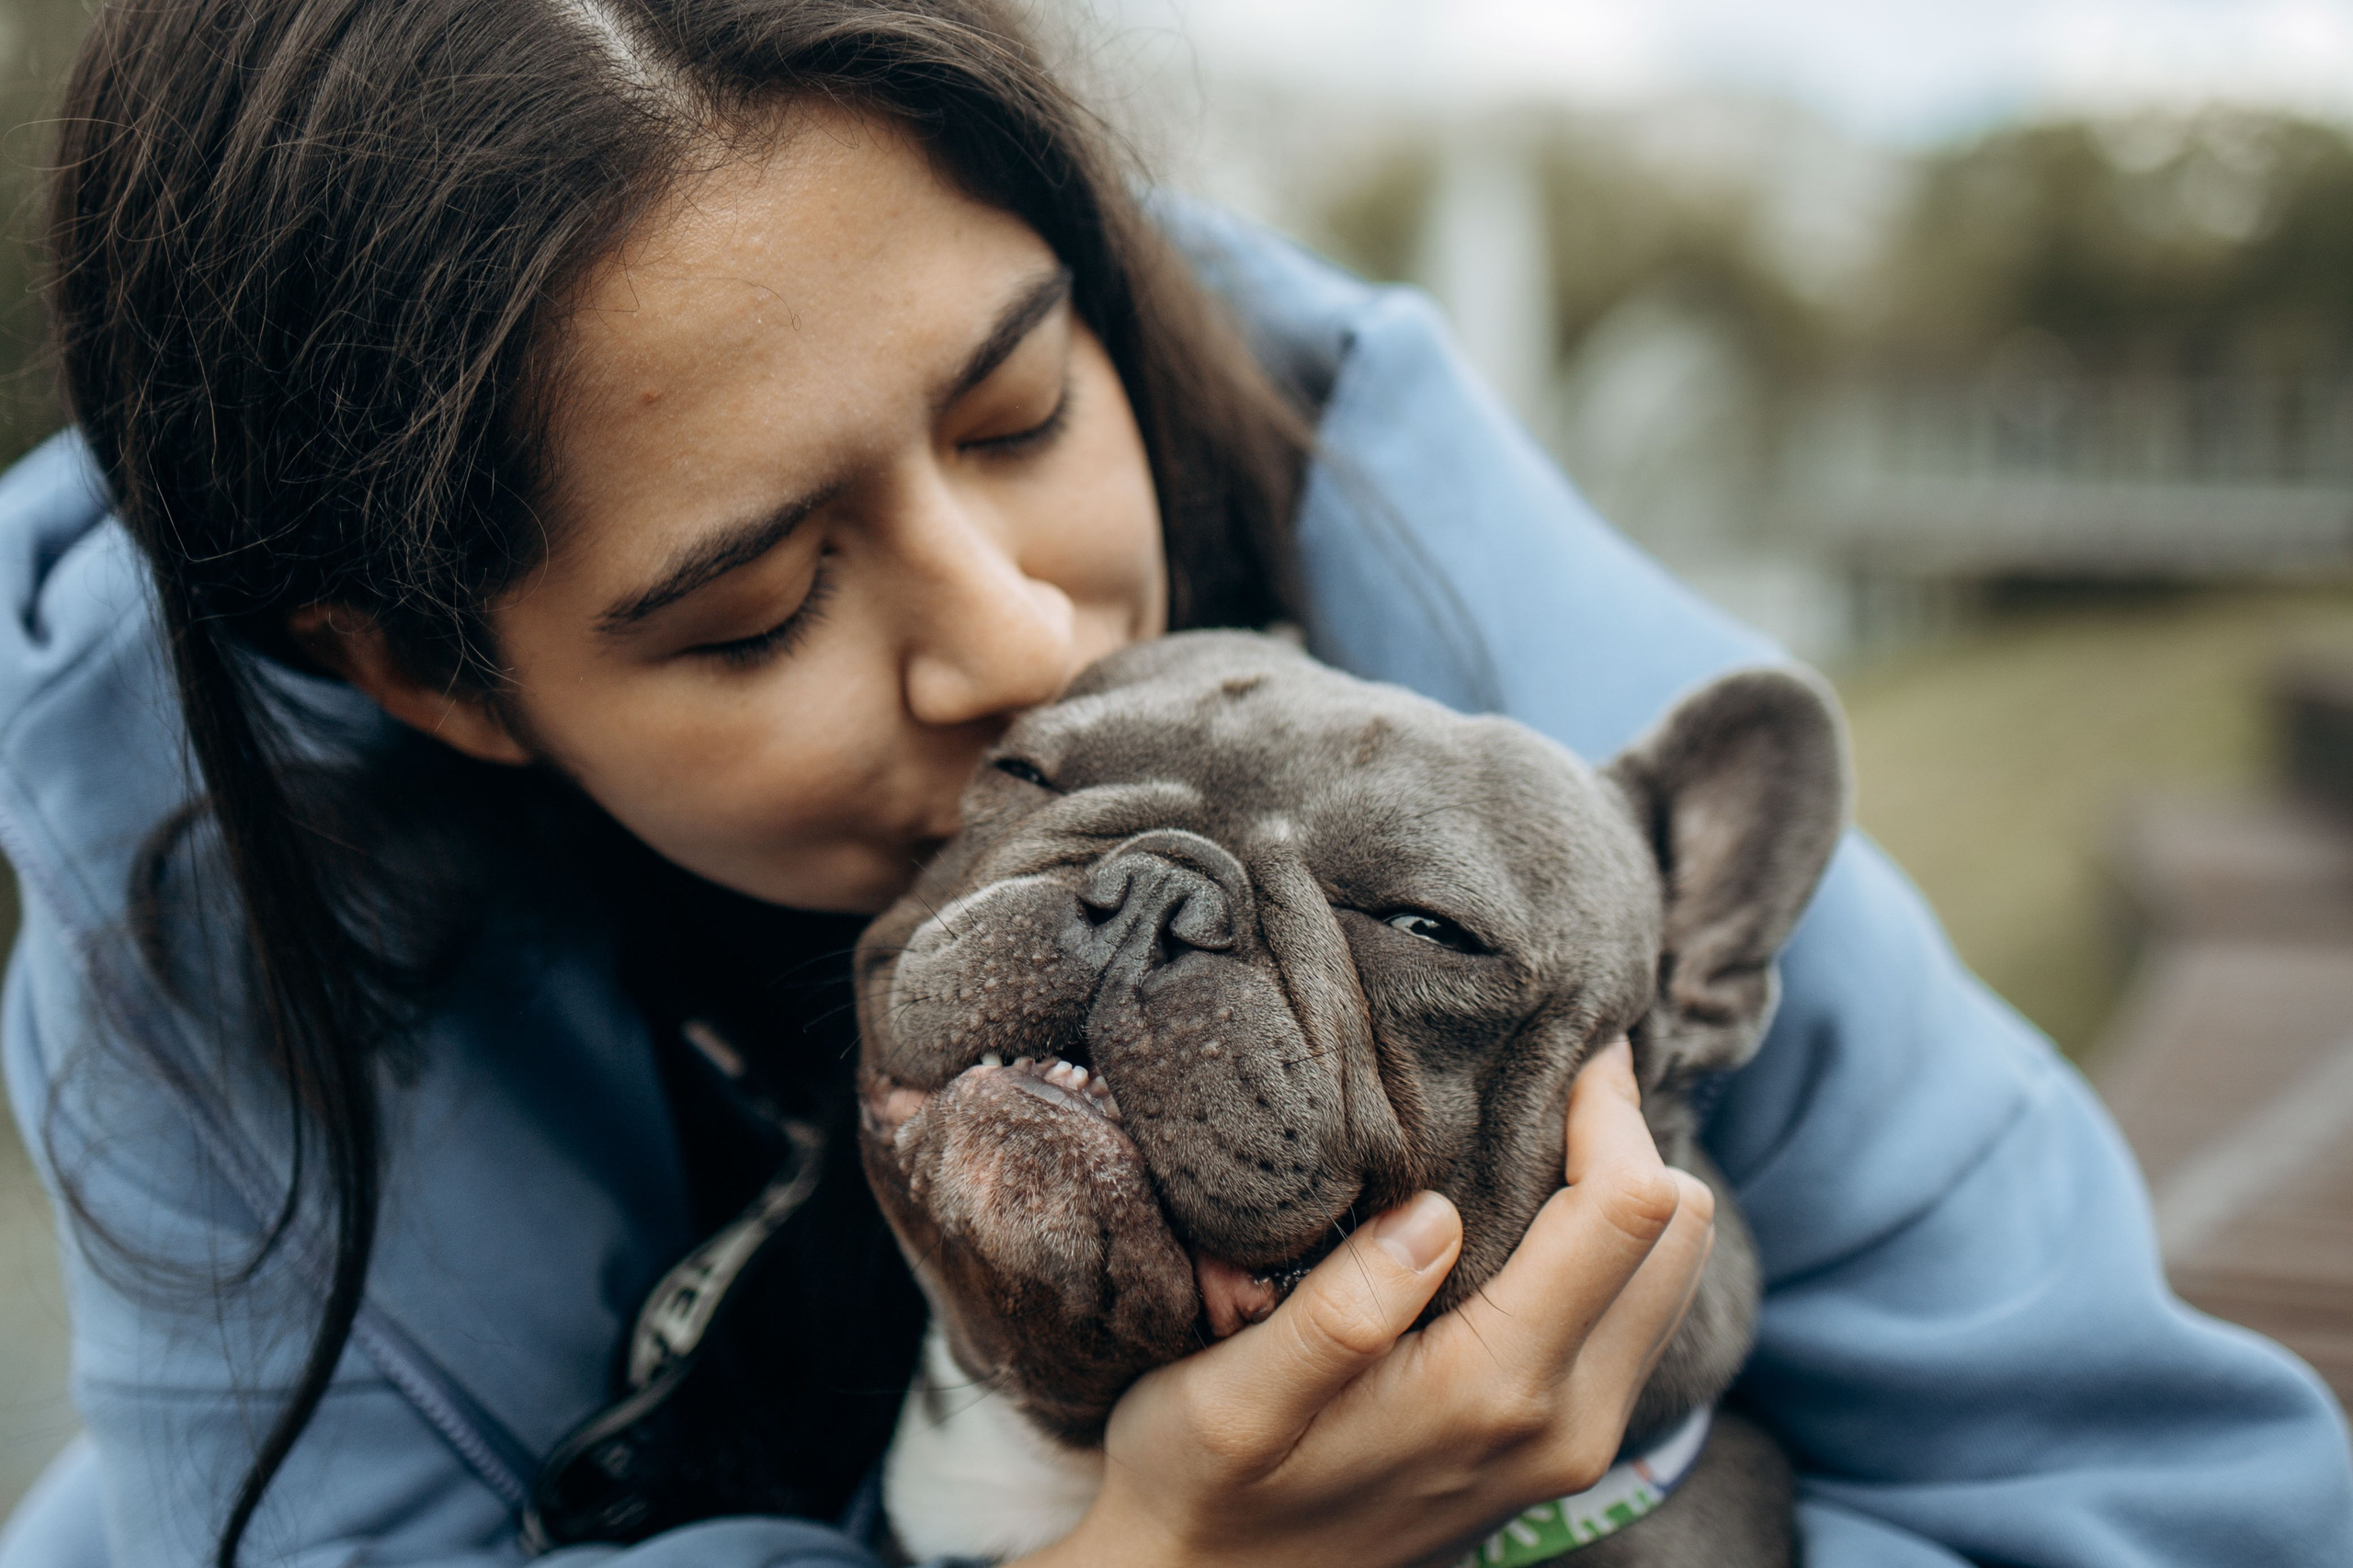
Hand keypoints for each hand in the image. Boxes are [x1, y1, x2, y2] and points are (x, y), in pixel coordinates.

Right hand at [1008, 1038, 1716, 1567]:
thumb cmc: (1202, 1484)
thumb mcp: (1231, 1401)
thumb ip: (1336, 1317)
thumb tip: (1433, 1214)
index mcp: (1497, 1390)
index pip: (1628, 1212)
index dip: (1609, 1108)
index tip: (1561, 1040)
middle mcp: (1567, 1421)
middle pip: (1681, 1232)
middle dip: (1629, 1134)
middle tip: (1547, 1066)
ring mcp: (1575, 1439)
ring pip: (1672, 1271)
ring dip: (1627, 1184)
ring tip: (1536, 1119)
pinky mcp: (1562, 1442)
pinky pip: (1637, 1312)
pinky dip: (1611, 1239)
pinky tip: (1529, 1201)